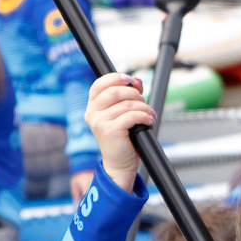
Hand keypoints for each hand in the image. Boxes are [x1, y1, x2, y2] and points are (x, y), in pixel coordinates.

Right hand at [82, 72, 154, 190]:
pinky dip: (144, 116)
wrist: (120, 163)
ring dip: (143, 107)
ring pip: (126, 104)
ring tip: (148, 114)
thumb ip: (128, 96)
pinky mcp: (110, 131)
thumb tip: (137, 81)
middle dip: (134, 94)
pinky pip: (131, 116)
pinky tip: (148, 121)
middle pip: (115, 91)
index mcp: (93, 106)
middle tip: (143, 102)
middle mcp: (92, 113)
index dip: (116, 78)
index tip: (131, 80)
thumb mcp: (123, 113)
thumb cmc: (122, 138)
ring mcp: (99, 122)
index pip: (100, 84)